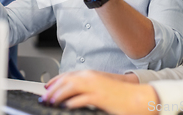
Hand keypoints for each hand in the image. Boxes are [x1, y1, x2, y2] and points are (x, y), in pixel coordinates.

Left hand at [41, 70, 157, 114]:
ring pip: (70, 87)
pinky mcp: (100, 97)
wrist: (137, 97)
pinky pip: (82, 99)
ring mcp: (95, 86)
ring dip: (58, 95)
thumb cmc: (120, 95)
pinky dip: (72, 103)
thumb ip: (87, 88)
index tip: (47, 87)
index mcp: (91, 75)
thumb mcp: (100, 88)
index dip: (55, 81)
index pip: (68, 75)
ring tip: (51, 102)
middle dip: (53, 89)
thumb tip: (72, 96)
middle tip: (44, 98)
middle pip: (66, 80)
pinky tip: (66, 107)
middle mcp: (91, 78)